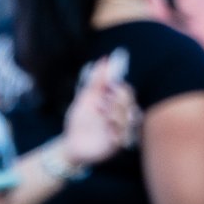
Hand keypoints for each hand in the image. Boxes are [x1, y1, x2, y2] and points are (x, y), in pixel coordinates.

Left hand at [62, 48, 138, 167]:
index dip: (117, 88)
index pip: (126, 90)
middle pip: (130, 100)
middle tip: (101, 105)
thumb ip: (96, 81)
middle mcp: (122, 114)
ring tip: (103, 117)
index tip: (106, 89)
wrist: (71, 143)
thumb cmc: (79, 121)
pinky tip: (107, 131)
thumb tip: (104, 59)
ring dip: (116, 114)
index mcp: (114, 103)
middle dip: (117, 100)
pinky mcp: (120, 142)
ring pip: (132, 116)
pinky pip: (127, 133)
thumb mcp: (85, 98)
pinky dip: (117, 130)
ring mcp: (123, 128)